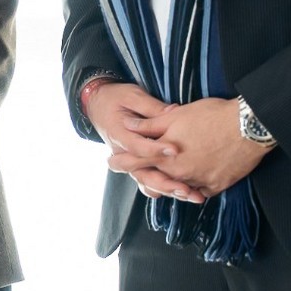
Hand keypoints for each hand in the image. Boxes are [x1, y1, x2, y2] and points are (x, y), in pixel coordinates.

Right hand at [85, 82, 205, 202]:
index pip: (138, 147)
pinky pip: (150, 183)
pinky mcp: (138, 164)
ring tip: (191, 194)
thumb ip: (152, 107)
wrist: (99, 104)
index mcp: (118, 135)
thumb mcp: (132, 96)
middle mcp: (123, 153)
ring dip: (168, 191)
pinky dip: (165, 189)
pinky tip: (185, 191)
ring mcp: (130, 161)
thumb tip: (174, 111)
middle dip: (166, 184)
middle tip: (187, 189)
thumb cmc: (116, 98)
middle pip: (142, 174)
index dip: (156, 150)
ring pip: (147, 183)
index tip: (176, 150)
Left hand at [108, 97, 270, 198]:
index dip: (121, 162)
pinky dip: (193, 186)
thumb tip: (127, 125)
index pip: (135, 162)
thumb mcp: (174, 116)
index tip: (111, 162)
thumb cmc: (211, 116)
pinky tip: (191, 179)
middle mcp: (180, 173)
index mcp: (165, 156)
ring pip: (178, 186)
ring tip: (168, 172)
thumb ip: (148, 125)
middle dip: (147, 173)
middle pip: (156, 178)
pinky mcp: (218, 185)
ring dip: (171, 181)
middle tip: (140, 167)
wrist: (248, 126)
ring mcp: (199, 182)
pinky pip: (200, 190)